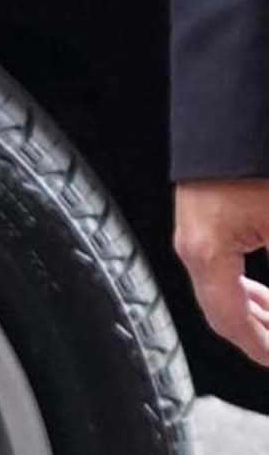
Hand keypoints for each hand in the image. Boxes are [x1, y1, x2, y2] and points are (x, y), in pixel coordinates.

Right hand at [174, 176, 268, 365]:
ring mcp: (194, 228)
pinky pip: (221, 265)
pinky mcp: (205, 213)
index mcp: (206, 252)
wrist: (237, 106)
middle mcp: (192, 243)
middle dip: (257, 332)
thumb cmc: (255, 159)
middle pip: (222, 310)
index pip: (231, 321)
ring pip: (221, 289)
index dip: (259, 348)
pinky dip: (245, 286)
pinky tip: (261, 291)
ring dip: (252, 310)